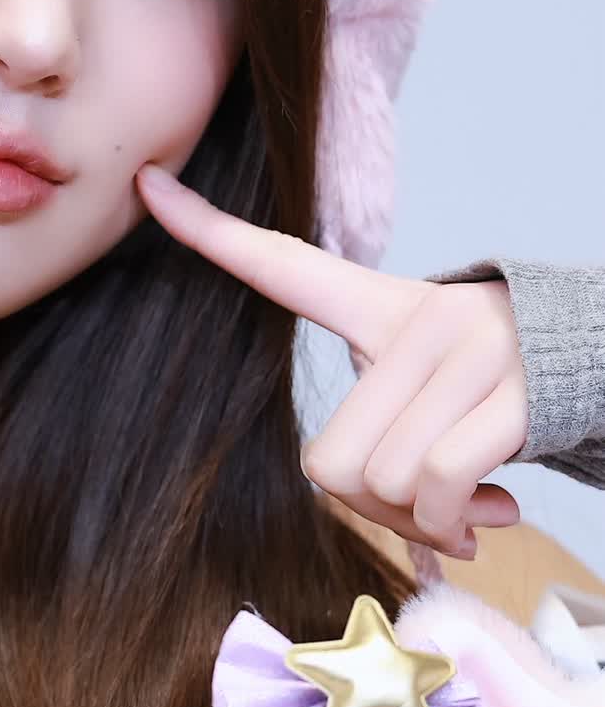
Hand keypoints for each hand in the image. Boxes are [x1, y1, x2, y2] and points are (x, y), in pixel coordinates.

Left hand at [135, 165, 529, 558]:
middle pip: (332, 459)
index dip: (208, 231)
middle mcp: (417, 319)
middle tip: (416, 508)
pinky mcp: (511, 394)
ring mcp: (465, 353)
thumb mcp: (421, 383)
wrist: (597, 362)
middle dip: (372, 509)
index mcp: (377, 307)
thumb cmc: (487, 387)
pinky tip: (492, 509)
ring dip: (426, 522)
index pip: (280, 263)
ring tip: (463, 506)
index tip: (146, 184)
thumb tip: (373, 518)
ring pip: (388, 480)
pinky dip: (460, 522)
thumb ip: (377, 430)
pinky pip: (441, 484)